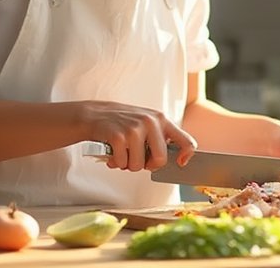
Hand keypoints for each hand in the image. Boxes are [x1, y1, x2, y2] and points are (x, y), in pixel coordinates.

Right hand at [81, 101, 195, 171]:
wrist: (93, 114)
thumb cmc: (122, 123)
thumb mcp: (146, 123)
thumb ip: (160, 137)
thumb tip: (176, 159)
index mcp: (161, 119)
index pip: (185, 140)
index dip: (186, 155)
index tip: (180, 163)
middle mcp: (150, 122)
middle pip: (160, 160)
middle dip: (147, 165)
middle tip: (138, 159)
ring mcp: (134, 129)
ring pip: (139, 165)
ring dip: (128, 165)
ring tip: (122, 153)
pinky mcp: (118, 136)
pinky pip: (123, 163)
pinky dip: (116, 163)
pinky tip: (113, 153)